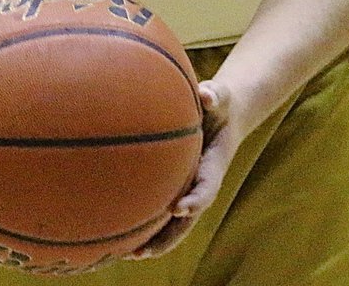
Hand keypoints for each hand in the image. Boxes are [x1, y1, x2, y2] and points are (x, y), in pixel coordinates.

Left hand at [128, 79, 239, 260]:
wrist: (224, 116)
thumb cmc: (219, 104)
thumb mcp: (221, 97)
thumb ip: (215, 95)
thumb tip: (207, 94)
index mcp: (214, 165)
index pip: (207, 187)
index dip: (196, 199)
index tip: (179, 207)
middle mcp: (202, 183)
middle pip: (188, 219)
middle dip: (168, 237)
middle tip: (144, 251)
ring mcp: (191, 188)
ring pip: (176, 223)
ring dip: (156, 240)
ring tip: (129, 254)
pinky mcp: (179, 187)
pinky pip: (165, 211)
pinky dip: (149, 224)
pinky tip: (124, 232)